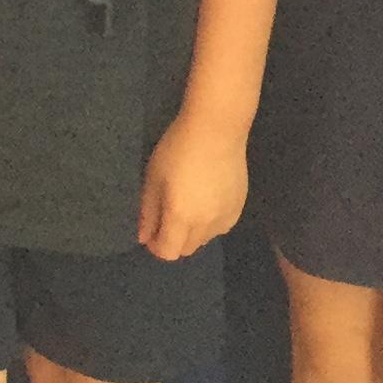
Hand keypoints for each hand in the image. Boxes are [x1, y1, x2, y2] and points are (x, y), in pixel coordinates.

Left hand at [136, 115, 247, 259]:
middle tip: (166, 216)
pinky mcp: (239, 207)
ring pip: (204, 239)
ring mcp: (226, 217)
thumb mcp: (153, 178)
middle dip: (173, 241)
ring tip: (188, 205)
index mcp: (181, 218)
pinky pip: (220, 227)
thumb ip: (148, 212)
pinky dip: (209, 223)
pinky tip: (206, 200)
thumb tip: (144, 238)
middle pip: (187, 249)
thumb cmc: (177, 150)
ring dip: (192, 233)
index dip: (156, 246)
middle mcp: (206, 225)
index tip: (150, 232)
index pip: (168, 252)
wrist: (217, 130)